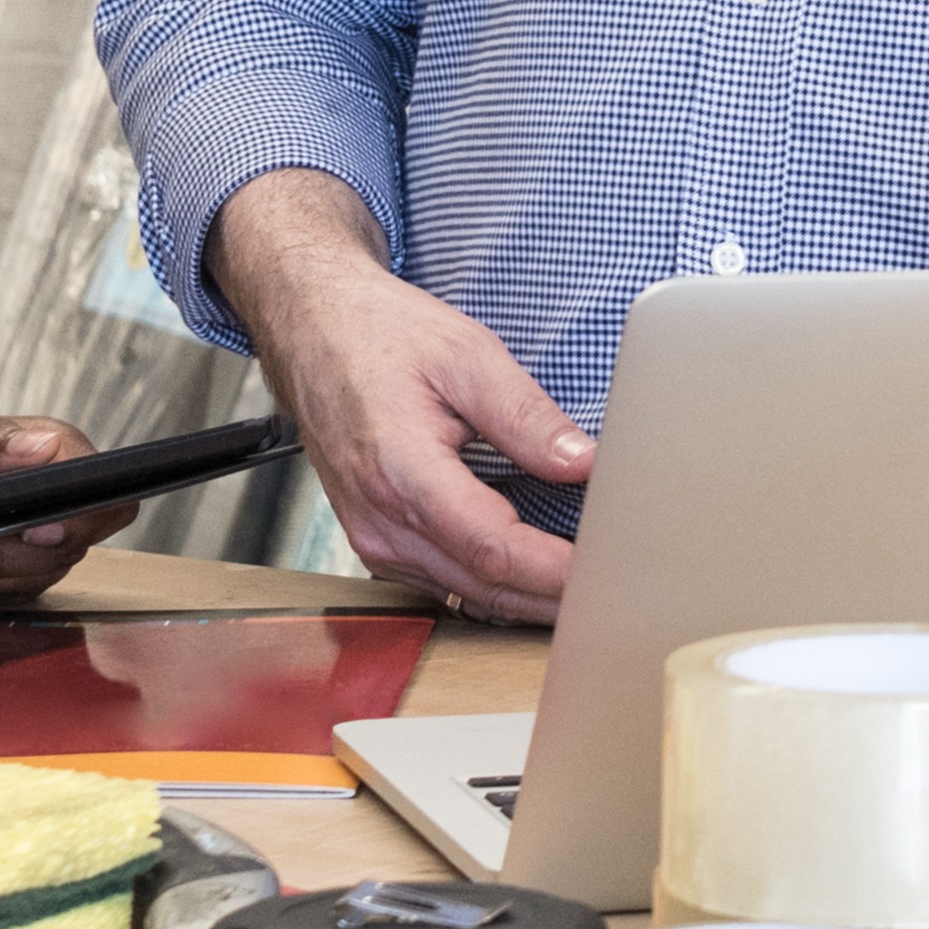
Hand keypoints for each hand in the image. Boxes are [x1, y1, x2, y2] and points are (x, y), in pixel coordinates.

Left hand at [0, 411, 133, 595]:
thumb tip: (43, 446)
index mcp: (41, 446)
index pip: (95, 477)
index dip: (81, 510)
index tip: (37, 530)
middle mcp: (48, 494)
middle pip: (73, 537)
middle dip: (5, 552)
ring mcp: (33, 538)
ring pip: (38, 572)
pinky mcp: (12, 574)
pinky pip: (8, 595)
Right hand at [215, 173, 588, 621]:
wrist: (312, 328)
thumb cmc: (378, 334)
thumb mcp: (466, 354)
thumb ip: (526, 416)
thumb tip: (583, 463)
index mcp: (401, 469)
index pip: (491, 546)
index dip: (553, 571)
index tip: (605, 575)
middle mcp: (380, 517)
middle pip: (483, 586)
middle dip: (553, 597)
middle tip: (616, 590)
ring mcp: (373, 536)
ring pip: (463, 593)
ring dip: (526, 599)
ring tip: (587, 588)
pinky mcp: (375, 539)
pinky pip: (441, 581)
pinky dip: (491, 585)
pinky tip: (532, 575)